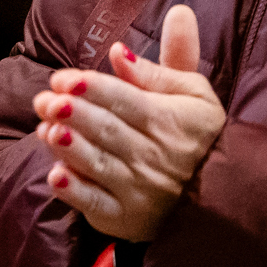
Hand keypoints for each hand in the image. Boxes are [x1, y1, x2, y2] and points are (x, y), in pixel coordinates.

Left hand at [36, 4, 226, 241]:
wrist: (221, 194)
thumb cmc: (196, 134)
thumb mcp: (192, 94)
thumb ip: (160, 66)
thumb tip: (118, 48)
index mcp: (170, 121)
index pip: (126, 101)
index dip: (93, 88)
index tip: (63, 79)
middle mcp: (156, 157)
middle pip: (108, 131)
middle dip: (73, 113)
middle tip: (45, 101)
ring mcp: (140, 190)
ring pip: (99, 165)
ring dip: (69, 147)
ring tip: (47, 130)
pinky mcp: (125, 217)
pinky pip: (97, 204)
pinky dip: (75, 192)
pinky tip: (55, 176)